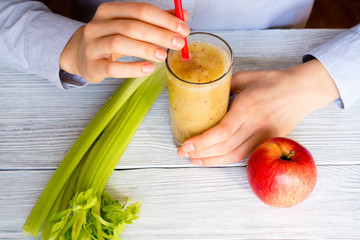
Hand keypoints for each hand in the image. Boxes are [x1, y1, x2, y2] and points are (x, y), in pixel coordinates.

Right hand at [59, 2, 188, 82]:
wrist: (80, 55)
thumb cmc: (109, 39)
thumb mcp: (128, 25)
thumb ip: (154, 20)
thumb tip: (182, 15)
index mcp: (110, 11)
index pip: (140, 10)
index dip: (164, 19)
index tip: (183, 29)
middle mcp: (98, 25)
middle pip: (132, 26)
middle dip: (159, 34)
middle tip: (178, 43)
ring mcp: (93, 45)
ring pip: (120, 43)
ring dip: (145, 49)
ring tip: (163, 56)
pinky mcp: (92, 65)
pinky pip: (112, 68)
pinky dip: (132, 68)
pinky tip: (148, 69)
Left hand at [177, 60, 339, 165]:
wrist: (304, 91)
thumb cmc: (274, 81)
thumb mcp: (246, 77)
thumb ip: (224, 87)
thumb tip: (205, 94)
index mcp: (248, 106)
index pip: (222, 131)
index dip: (202, 142)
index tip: (185, 145)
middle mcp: (256, 124)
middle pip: (225, 147)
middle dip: (200, 153)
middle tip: (182, 153)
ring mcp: (264, 135)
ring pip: (234, 156)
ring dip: (212, 160)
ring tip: (194, 160)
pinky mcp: (269, 141)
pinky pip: (245, 155)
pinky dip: (227, 159)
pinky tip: (214, 159)